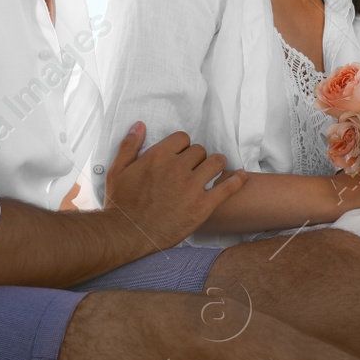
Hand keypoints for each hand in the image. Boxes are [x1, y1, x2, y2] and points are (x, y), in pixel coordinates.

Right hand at [104, 124, 246, 251]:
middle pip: (200, 150)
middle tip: (193, 169)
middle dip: (197, 158)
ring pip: (216, 162)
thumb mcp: (118, 170)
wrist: (127, 234)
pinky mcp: (203, 206)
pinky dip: (237, 180)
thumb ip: (130, 145)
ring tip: (214, 171)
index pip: (183, 138)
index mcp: (158, 156)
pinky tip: (241, 176)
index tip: (181, 156)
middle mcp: (177, 167)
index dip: (183, 147)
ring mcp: (192, 187)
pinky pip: (228, 187)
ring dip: (216, 164)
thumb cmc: (120, 203)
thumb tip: (139, 125)